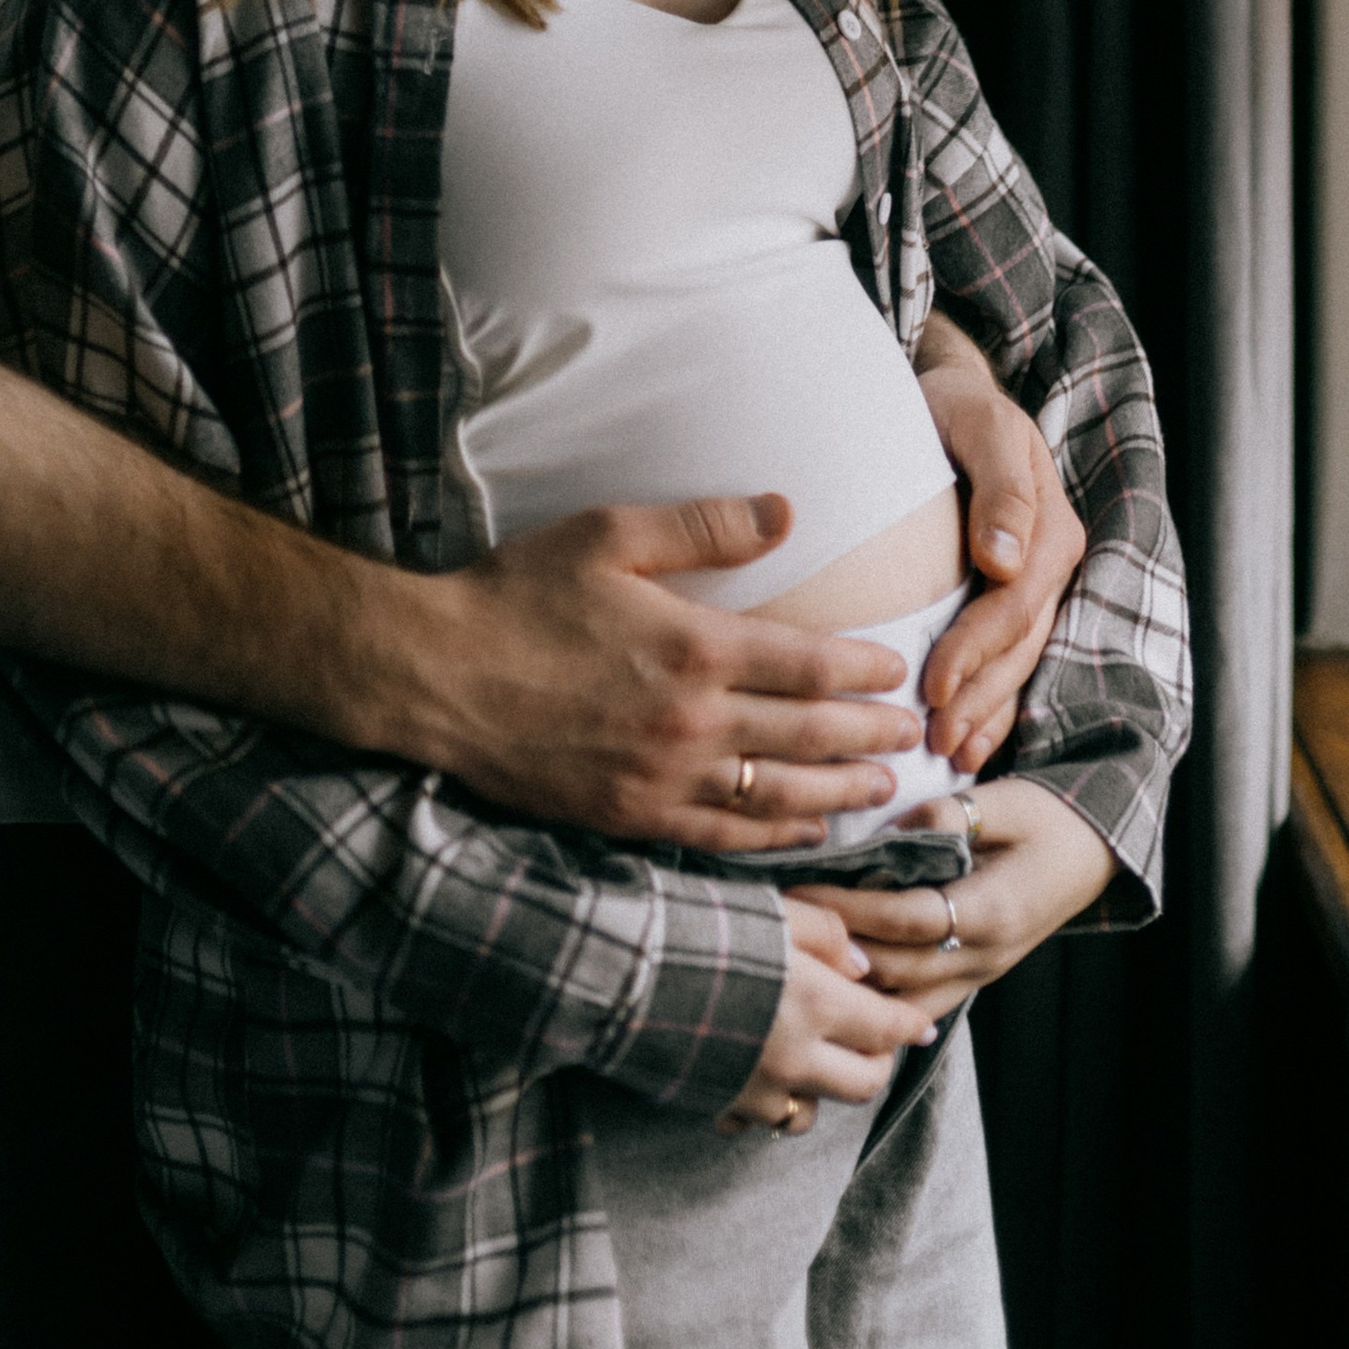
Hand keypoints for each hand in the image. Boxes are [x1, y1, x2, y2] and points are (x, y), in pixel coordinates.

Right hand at [415, 497, 929, 856]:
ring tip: (883, 789)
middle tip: (915, 736)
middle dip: (869, 736)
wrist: (433, 674)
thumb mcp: (607, 535)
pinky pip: (721, 837)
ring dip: (839, 794)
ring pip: (776, 796)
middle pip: (807, 735)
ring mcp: (660, 778)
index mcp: (692, 646)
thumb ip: (703, 526)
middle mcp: (688, 721)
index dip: (862, 669)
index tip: (898, 671)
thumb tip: (786, 510)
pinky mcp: (628, 815)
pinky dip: (773, 839)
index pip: (807, 662)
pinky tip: (804, 833)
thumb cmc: (515, 594)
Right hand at [718, 890, 938, 1135]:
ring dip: (822, 1091)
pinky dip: (764, 1104)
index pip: (888, 1029)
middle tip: (871, 1039)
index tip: (924, 1025)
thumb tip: (862, 964)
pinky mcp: (718, 1105)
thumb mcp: (772, 909)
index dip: (912, 1026)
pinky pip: (755, 1121)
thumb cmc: (697, 927)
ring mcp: (756, 1091)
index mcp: (817, 1006)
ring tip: (813, 1061)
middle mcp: (796, 1059)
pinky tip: (754, 1074)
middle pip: (864, 1083)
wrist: (621, 970)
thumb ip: (827, 934)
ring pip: (812, 1114)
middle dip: (877, 1062)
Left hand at [813, 777, 1116, 1017]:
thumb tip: (885, 834)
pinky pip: (924, 1004)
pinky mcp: (977, 977)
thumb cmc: (1051, 819)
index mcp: (993, 910)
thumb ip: (944, 815)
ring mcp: (982, 974)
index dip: (850, 907)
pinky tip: (844, 992)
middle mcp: (986, 955)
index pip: (905, 919)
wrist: (1099, 853)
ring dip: (855, 986)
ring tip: (802, 961)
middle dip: (837, 949)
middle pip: (897, 967)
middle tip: (783, 924)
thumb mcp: (1004, 801)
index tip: (802, 888)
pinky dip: (883, 1002)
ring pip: (907, 1001)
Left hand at [911, 313, 1086, 770]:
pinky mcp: (1011, 599)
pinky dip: (993, 706)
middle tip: (935, 740)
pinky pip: (1009, 660)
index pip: (1015, 606)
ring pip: (1018, 663)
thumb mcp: (981, 426)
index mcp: (1052, 530)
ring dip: (987, 712)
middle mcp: (1051, 565)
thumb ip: (1002, 487)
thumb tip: (1003, 561)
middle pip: (1019, 646)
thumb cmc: (959, 406)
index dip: (976, 651)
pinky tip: (969, 744)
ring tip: (949, 752)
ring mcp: (1035, 586)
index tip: (932, 686)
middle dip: (979, 698)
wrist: (954, 397)